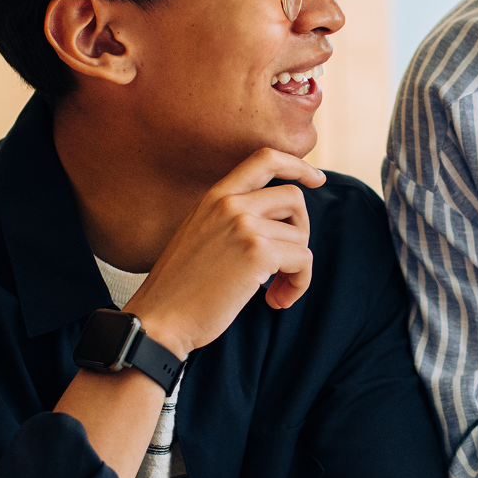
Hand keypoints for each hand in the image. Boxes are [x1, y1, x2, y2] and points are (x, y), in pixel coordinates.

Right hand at [126, 148, 326, 356]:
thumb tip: (279, 221)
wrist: (159, 319)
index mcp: (215, 196)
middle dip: (301, 231)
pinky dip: (300, 284)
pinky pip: (303, 261)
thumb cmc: (181, 288)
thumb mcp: (200, 235)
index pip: (265, 159)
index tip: (317, 180)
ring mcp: (244, 226)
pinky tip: (276, 301)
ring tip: (274, 291)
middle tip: (286, 263)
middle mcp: (230, 204)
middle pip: (293, 198)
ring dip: (296, 268)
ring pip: (300, 236)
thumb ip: (232, 219)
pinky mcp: (258, 253)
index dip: (298, 166)